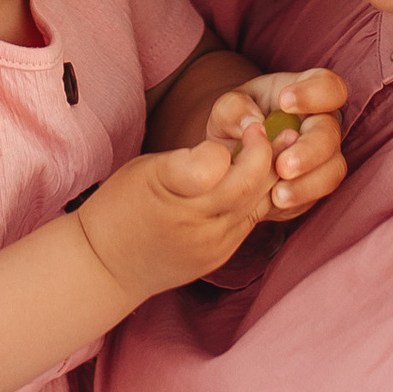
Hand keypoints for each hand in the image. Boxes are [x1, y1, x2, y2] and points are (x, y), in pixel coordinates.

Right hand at [78, 120, 280, 303]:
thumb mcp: (145, 171)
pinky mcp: (220, 256)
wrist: (107, 267)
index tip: (248, 124)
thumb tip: (231, 150)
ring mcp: (213, 246)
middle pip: (249, 186)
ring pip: (258, 205)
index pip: (221, 165)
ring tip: (285, 149)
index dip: (239, 143)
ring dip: (273, 176)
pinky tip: (265, 180)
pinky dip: (260, 198)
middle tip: (284, 129)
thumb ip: (188, 161)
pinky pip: (250, 222)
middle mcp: (199, 226)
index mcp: (175, 196)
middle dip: (269, 155)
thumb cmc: (121, 208)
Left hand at [209, 67, 346, 222]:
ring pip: (333, 169)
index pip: (329, 86)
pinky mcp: (316, 185)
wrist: (233, 157)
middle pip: (331, 133)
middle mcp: (321, 124)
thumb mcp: (227, 109)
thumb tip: (252, 123)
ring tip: (278, 194)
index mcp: (306, 95)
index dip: (315, 93)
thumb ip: (234, 109)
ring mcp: (323, 157)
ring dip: (308, 183)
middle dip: (310, 151)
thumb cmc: (237, 122)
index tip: (284, 101)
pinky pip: (318, 194)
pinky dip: (299, 199)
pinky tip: (276, 201)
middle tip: (283, 165)